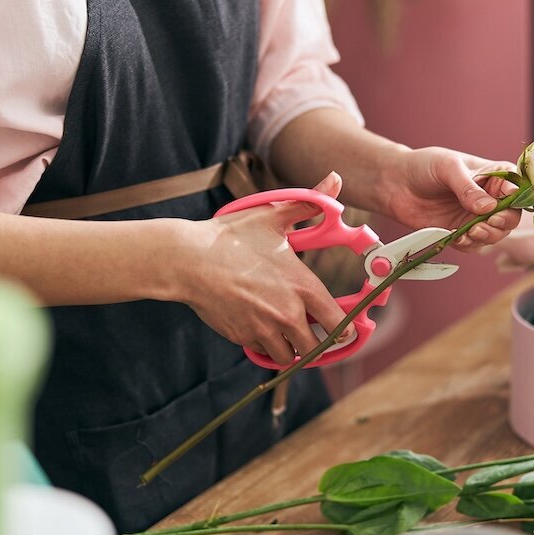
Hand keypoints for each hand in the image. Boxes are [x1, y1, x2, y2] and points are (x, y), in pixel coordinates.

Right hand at [174, 172, 350, 365]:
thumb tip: (336, 179)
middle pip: (316, 346)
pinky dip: (266, 345)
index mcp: (303, 286)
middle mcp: (288, 313)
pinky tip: (261, 328)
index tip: (345, 331)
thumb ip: (310, 202)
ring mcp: (264, 328)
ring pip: (289, 355)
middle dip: (316, 342)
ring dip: (291, 347)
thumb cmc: (231, 236)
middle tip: (313, 333)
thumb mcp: (272, 215)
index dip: (345, 331)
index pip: (339, 324)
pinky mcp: (243, 337)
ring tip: (287, 334)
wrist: (188, 260)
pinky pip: (263, 351)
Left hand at [381, 147, 522, 251]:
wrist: (395, 183)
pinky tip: (460, 239)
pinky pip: (473, 245)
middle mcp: (488, 198)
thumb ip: (468, 187)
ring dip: (488, 236)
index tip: (504, 202)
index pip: (516, 189)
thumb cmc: (424, 166)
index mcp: (492, 176)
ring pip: (495, 234)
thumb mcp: (448, 167)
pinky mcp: (459, 232)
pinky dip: (470, 245)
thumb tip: (488, 207)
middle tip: (489, 222)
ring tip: (472, 232)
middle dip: (503, 222)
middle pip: (510, 216)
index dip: (516, 198)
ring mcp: (474, 217)